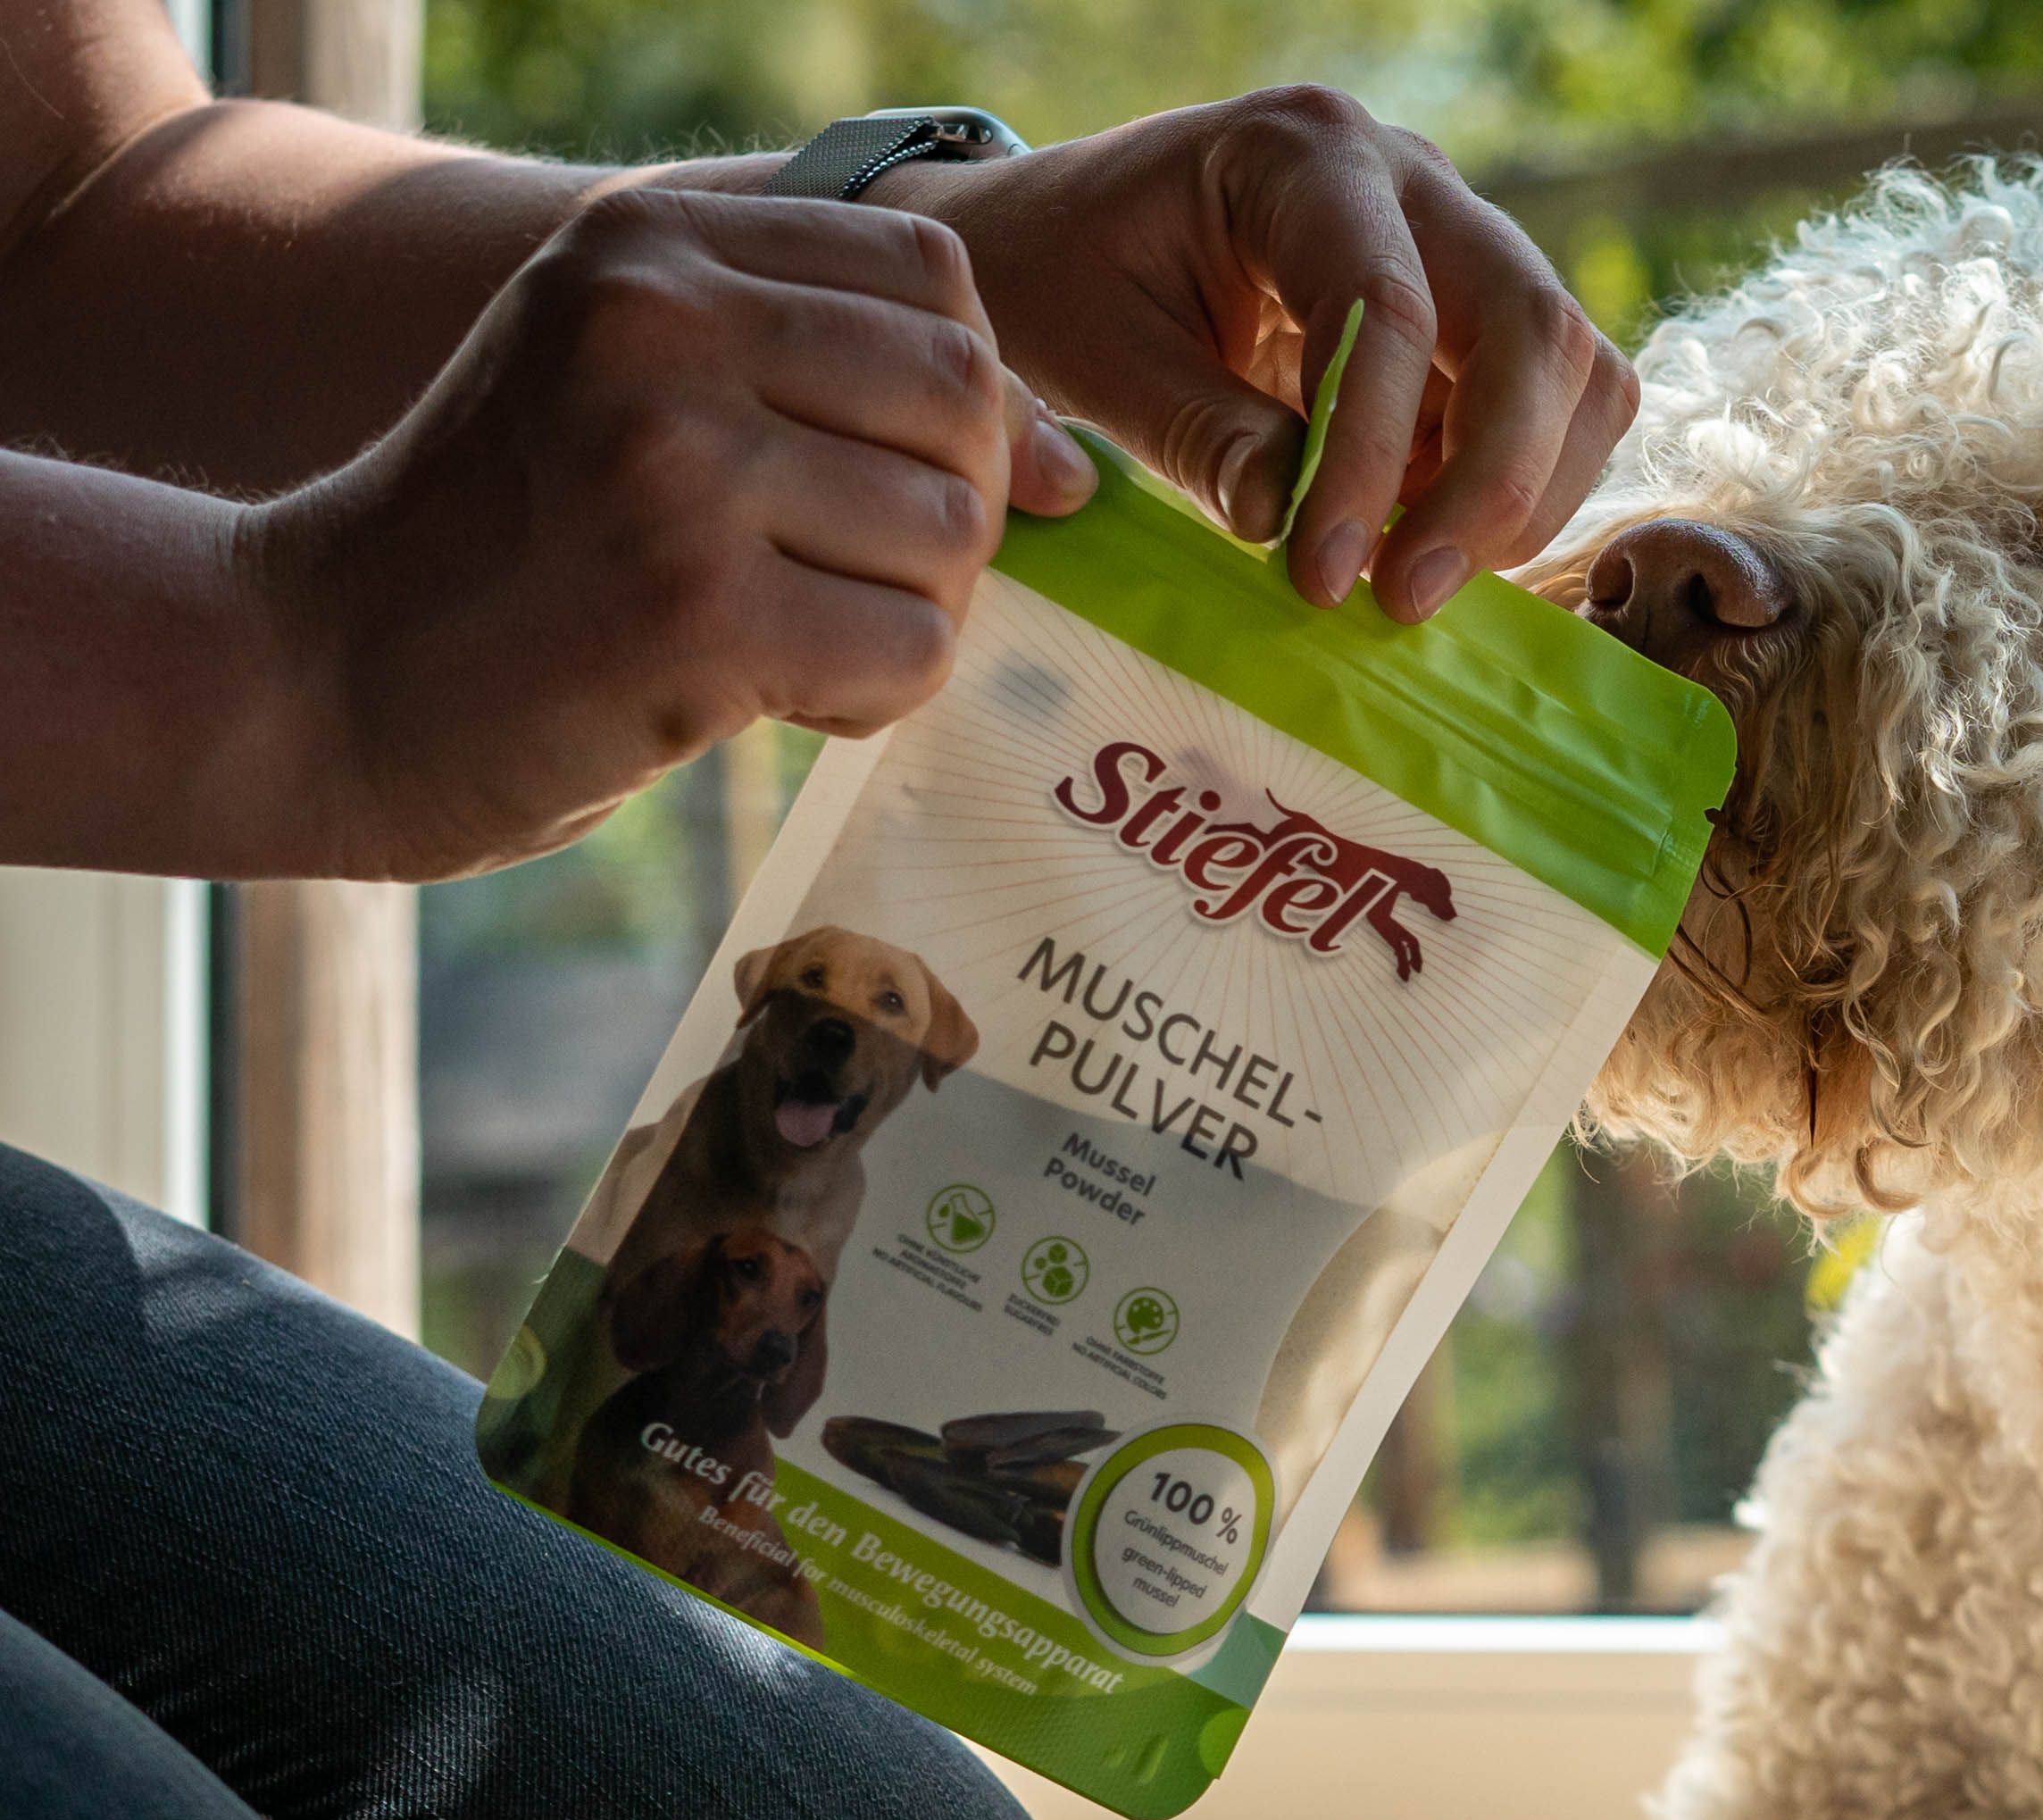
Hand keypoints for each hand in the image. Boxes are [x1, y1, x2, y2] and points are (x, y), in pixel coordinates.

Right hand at [244, 187, 1094, 880]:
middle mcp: (660, 324)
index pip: (935, 279)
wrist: (314, 674)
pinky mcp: (692, 609)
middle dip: (950, 517)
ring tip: (793, 644)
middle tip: (850, 584)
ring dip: (907, 619)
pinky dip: (872, 699)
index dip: (962, 399)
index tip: (890, 485)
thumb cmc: (507, 551)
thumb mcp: (637, 394)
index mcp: (652, 245)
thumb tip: (1078, 468)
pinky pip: (912, 651)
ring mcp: (674, 462)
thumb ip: (836, 387)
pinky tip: (770, 700)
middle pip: (964, 404)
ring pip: (954, 537)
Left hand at [892, 86, 1638, 622]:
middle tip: (1407, 597)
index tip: (1326, 580)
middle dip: (1494, 480)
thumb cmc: (1060, 276)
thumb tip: (1285, 522)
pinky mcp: (1474, 314)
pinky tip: (1417, 537)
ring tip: (1411, 578)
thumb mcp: (1093, 355)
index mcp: (1301, 156)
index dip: (1370, 457)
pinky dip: (1513, 488)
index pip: (1387, 307)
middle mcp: (1409, 180)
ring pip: (1574, 368)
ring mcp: (1457, 241)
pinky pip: (1555, 404)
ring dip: (1520, 493)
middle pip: (1532, 324)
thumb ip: (1195, 431)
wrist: (1059, 235)